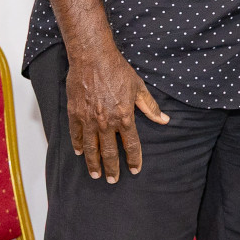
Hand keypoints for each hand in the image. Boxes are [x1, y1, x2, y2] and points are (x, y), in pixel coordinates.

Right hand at [64, 44, 167, 183]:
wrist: (93, 58)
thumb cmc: (117, 71)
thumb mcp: (138, 88)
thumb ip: (150, 107)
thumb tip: (164, 120)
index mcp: (124, 117)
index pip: (131, 145)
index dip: (134, 159)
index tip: (135, 170)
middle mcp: (106, 122)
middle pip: (110, 152)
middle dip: (112, 168)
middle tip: (113, 180)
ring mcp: (88, 119)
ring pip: (91, 148)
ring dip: (93, 163)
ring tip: (95, 174)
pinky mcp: (75, 113)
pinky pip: (76, 134)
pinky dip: (78, 145)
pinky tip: (79, 152)